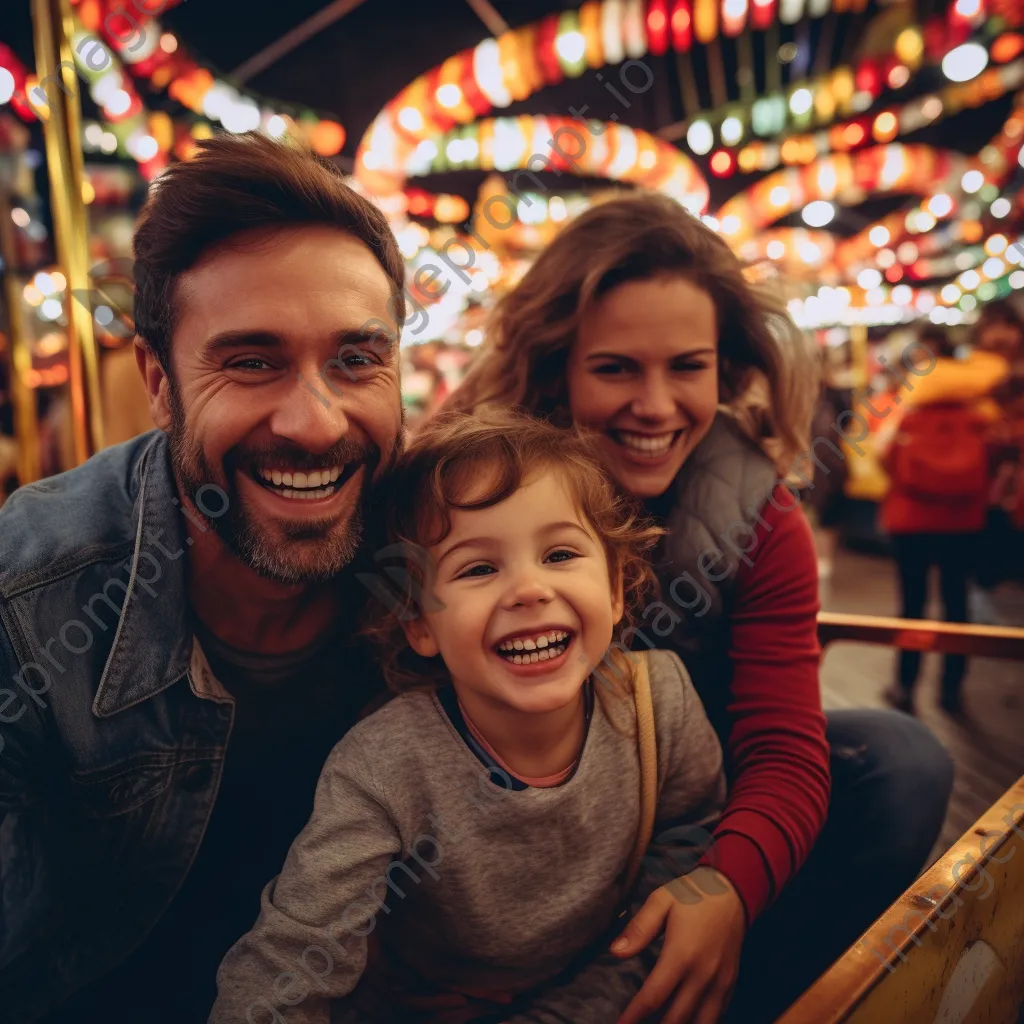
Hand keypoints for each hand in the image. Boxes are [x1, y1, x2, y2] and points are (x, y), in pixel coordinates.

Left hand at [611, 867, 745, 1023]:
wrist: (733, 891)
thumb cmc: (692, 895)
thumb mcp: (661, 901)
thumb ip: (638, 928)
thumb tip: (615, 952)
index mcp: (681, 955)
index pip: (653, 997)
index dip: (634, 1016)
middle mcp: (702, 976)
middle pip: (675, 1018)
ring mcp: (720, 983)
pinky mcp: (731, 984)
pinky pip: (717, 1015)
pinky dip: (701, 1023)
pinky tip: (686, 1021)